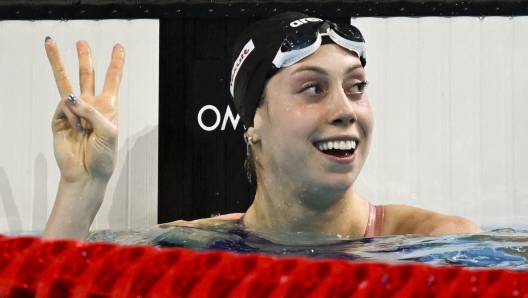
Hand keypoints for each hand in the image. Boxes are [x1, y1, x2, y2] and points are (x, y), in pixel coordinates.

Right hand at [45, 38, 124, 181]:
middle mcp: (91, 106)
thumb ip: (92, 112)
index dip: (115, 63)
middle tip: (81, 42)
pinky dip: (70, 117)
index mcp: (108, 107)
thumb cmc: (104, 156)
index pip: (112, 80)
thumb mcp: (109, 132)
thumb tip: (70, 98)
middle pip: (86, 76)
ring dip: (58, 62)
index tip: (119, 47)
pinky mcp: (59, 120)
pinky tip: (76, 130)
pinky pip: (63, 108)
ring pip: (65, 83)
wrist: (87, 174)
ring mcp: (74, 112)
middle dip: (84, 58)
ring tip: (50, 43)